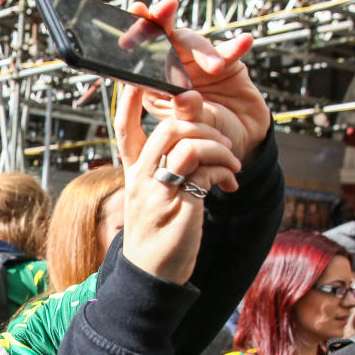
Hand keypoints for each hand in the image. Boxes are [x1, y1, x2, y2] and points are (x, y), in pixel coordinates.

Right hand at [115, 87, 241, 282]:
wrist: (153, 275)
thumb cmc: (157, 233)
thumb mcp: (152, 195)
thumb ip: (162, 165)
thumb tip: (186, 136)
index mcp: (131, 172)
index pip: (123, 127)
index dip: (131, 99)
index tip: (142, 79)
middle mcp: (139, 178)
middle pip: (169, 127)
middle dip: (202, 123)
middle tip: (222, 139)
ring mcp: (157, 192)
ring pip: (189, 144)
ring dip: (219, 146)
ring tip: (231, 163)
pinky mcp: (179, 206)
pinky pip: (204, 170)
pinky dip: (224, 169)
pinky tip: (230, 182)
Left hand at [129, 0, 268, 162]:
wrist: (239, 144)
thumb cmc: (204, 141)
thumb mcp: (191, 132)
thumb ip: (186, 114)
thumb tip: (183, 96)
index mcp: (154, 86)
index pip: (141, 57)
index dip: (137, 33)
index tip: (137, 13)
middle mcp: (173, 70)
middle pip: (165, 40)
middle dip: (162, 21)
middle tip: (164, 7)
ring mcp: (199, 63)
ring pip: (195, 44)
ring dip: (205, 51)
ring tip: (217, 67)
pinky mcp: (226, 62)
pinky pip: (229, 50)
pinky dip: (235, 46)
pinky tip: (245, 43)